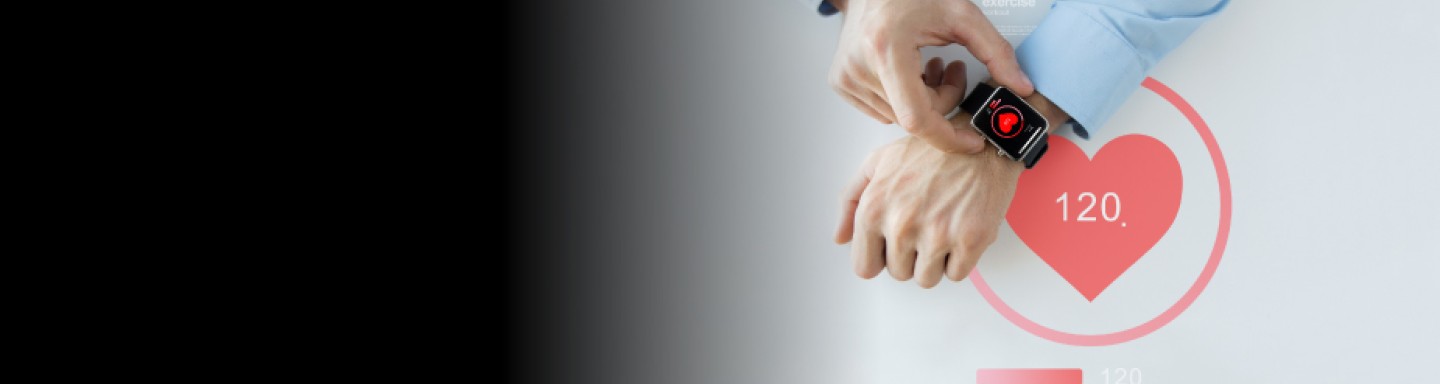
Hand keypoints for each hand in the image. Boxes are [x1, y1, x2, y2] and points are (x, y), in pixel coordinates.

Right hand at [829, 0, 1033, 153]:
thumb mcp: (961, 15)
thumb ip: (996, 52)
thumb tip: (1020, 85)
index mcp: (887, 50)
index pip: (917, 118)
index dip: (948, 137)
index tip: (971, 141)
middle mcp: (860, 67)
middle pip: (914, 117)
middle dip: (942, 101)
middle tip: (951, 70)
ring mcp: (847, 78)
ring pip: (900, 118)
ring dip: (923, 101)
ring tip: (928, 66)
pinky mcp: (841, 83)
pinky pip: (882, 111)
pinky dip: (902, 99)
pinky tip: (908, 72)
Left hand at [834, 132, 1021, 287]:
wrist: (981, 139)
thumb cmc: (929, 151)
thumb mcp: (878, 162)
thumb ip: (850, 201)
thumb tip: (840, 238)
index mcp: (874, 209)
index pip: (864, 266)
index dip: (880, 257)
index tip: (892, 244)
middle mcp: (902, 224)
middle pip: (898, 273)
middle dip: (910, 256)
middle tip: (924, 225)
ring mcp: (937, 234)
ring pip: (926, 279)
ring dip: (934, 261)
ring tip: (942, 227)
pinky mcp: (970, 240)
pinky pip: (956, 274)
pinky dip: (960, 259)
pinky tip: (960, 230)